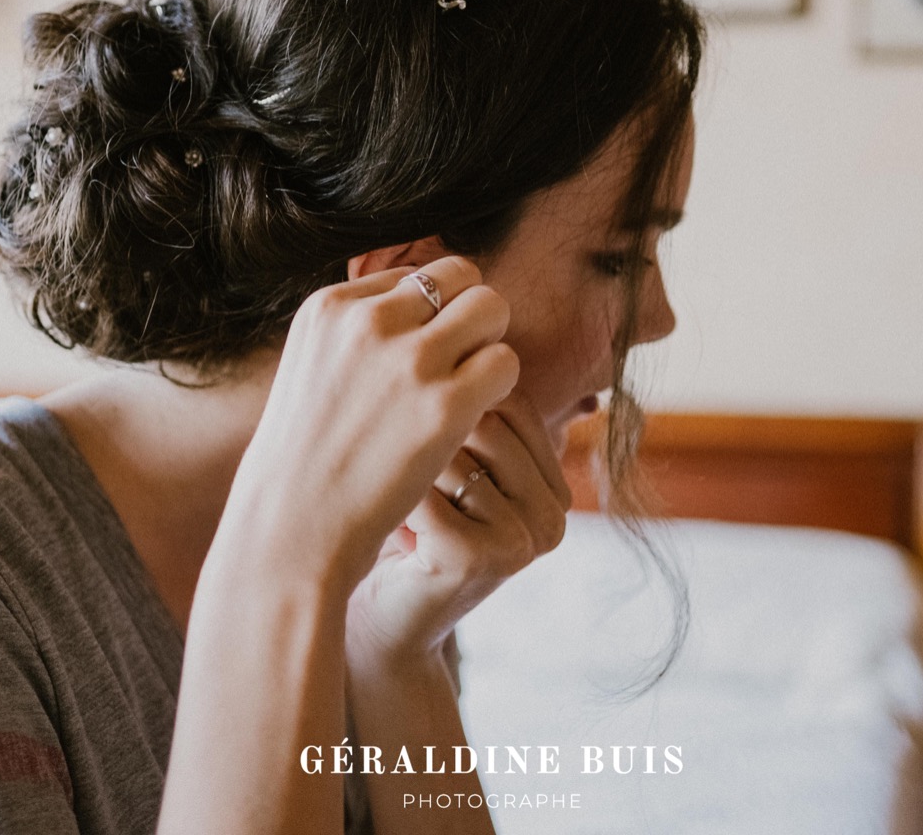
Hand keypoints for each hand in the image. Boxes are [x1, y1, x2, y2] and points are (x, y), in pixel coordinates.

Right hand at [215, 257, 518, 595]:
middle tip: (457, 367)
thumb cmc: (304, 461)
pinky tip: (473, 418)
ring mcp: (409, 360)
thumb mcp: (313, 369)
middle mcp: (369, 320)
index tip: (417, 361)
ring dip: (489, 345)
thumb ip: (359, 334)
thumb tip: (422, 308)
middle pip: (459, 275)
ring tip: (466, 390)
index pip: (413, 275)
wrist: (290, 530)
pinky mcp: (444, 405)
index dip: (428, 316)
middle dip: (467, 315)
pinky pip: (506, 362)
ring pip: (491, 307)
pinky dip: (500, 388)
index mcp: (329, 306)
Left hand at [345, 388, 569, 669]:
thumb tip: (459, 309)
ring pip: (454, 449)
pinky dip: (387, 492)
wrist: (367, 613)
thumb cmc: (396, 520)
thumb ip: (463, 403)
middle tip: (390, 463)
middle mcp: (555, 513)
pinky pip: (425, 489)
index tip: (406, 425)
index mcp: (555, 483)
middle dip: (420, 430)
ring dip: (401, 461)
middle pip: (484, 417)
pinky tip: (378, 515)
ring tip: (387, 492)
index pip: (508, 397)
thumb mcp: (442, 459)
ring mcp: (524, 538)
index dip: (445, 399)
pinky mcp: (481, 558)